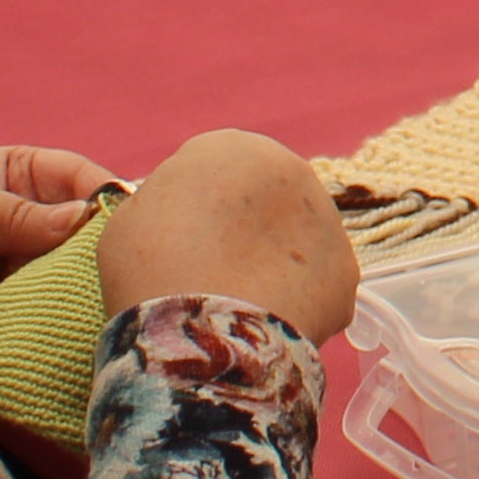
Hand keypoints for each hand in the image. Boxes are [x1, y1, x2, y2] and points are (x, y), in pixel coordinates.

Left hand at [0, 143, 124, 369]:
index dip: (104, 196)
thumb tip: (83, 218)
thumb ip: (11, 213)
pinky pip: (46, 323)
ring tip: (0, 293)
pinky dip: (30, 321)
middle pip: (89, 237)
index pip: (81, 180)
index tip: (113, 221)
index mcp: (22, 179)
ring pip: (73, 282)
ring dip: (50, 290)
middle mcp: (35, 227)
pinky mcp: (15, 321)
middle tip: (66, 269)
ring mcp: (27, 276)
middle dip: (83, 253)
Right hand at [97, 126, 360, 346]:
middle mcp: (290, 169)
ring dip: (274, 266)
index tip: (184, 244)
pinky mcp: (346, 272)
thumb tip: (183, 213)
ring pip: (297, 242)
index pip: (216, 173)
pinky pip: (316, 287)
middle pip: (265, 202)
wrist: (199, 332)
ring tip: (238, 307)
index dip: (198, 212)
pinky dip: (295, 306)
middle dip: (246, 234)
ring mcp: (326, 221)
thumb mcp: (132, 218)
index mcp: (231, 147)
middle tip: (215, 276)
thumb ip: (165, 202)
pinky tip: (265, 327)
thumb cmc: (150, 270)